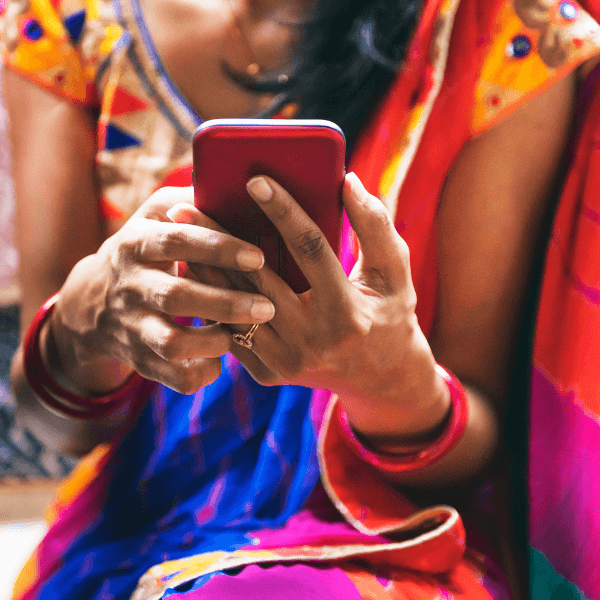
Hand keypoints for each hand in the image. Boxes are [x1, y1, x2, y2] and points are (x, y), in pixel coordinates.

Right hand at [49, 187, 275, 394]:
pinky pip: (173, 376)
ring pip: (172, 342)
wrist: (93, 302)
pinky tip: (219, 358)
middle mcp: (132, 285)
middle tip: (268, 307)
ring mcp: (133, 325)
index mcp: (138, 242)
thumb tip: (236, 181)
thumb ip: (191, 200)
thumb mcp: (155, 215)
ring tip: (240, 333)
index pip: (178, 240)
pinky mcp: (139, 358)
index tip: (258, 256)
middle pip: (177, 296)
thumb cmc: (144, 250)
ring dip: (214, 341)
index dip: (218, 248)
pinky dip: (201, 372)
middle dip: (226, 303)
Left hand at [172, 174, 449, 441]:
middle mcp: (313, 342)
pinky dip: (212, 301)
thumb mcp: (395, 273)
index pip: (310, 249)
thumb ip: (375, 226)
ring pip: (234, 308)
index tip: (255, 179)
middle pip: (256, 279)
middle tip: (187, 206)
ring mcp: (287, 362)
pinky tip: (194, 273)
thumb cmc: (391, 316)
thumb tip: (347, 181)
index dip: (283, 210)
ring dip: (204, 270)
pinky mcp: (270, 374)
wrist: (380, 379)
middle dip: (219, 238)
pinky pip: (232, 333)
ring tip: (180, 235)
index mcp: (348, 313)